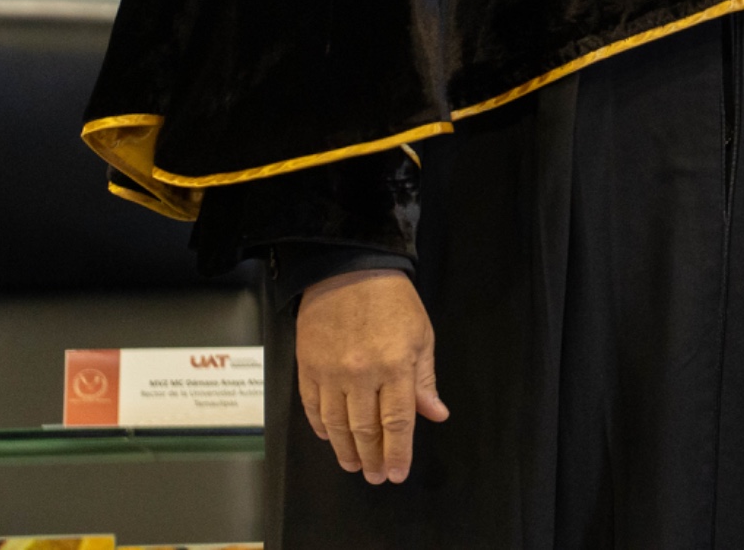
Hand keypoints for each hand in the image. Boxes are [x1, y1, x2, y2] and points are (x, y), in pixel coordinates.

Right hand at [294, 268, 447, 484]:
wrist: (348, 268)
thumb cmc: (392, 300)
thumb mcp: (421, 335)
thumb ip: (425, 380)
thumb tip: (435, 415)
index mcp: (395, 367)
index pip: (397, 423)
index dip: (398, 452)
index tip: (398, 474)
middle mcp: (361, 375)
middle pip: (365, 430)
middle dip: (373, 458)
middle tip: (377, 476)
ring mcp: (330, 373)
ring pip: (337, 425)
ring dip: (346, 450)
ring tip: (354, 465)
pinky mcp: (308, 367)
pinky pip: (312, 407)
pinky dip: (321, 427)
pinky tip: (329, 437)